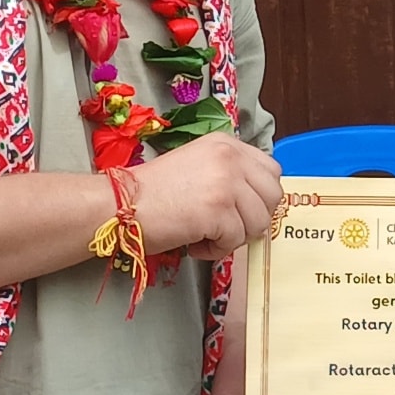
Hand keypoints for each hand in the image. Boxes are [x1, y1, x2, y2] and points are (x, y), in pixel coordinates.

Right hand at [129, 134, 284, 259]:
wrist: (121, 204)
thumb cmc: (153, 192)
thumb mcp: (199, 166)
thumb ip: (230, 173)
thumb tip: (257, 199)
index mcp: (227, 144)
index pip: (272, 170)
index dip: (261, 196)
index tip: (242, 209)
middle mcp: (230, 157)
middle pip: (273, 196)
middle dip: (253, 219)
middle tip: (226, 227)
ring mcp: (226, 182)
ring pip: (258, 222)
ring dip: (234, 237)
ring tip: (206, 235)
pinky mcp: (218, 210)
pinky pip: (236, 241)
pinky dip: (216, 250)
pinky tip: (194, 243)